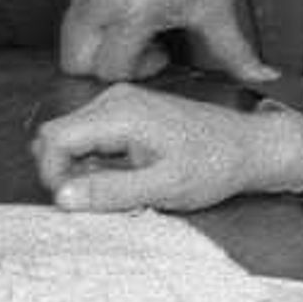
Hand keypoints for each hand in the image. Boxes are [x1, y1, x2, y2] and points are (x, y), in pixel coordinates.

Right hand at [33, 84, 302, 211]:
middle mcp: (114, 99)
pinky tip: (123, 176)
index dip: (54, 174)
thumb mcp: (164, 188)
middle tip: (93, 201)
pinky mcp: (126, 110)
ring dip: (79, 167)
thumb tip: (63, 198)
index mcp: (121, 113)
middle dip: (63, 171)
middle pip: (56, 135)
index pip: (55, 139)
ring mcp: (119, 101)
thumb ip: (111, 192)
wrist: (249, 146)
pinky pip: (90, 134)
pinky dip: (94, 160)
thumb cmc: (214, 165)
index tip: (73, 202)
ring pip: (71, 136)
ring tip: (115, 189)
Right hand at [59, 0, 271, 82]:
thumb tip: (263, 77)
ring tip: (133, 33)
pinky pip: (74, 20)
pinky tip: (127, 15)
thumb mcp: (216, 5)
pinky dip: (93, 30)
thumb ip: (235, 51)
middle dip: (107, 68)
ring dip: (97, 50)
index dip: (138, 71)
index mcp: (131, 13)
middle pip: (75, 64)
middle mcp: (99, 4)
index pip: (112, 70)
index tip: (161, 53)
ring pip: (70, 43)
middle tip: (140, 51)